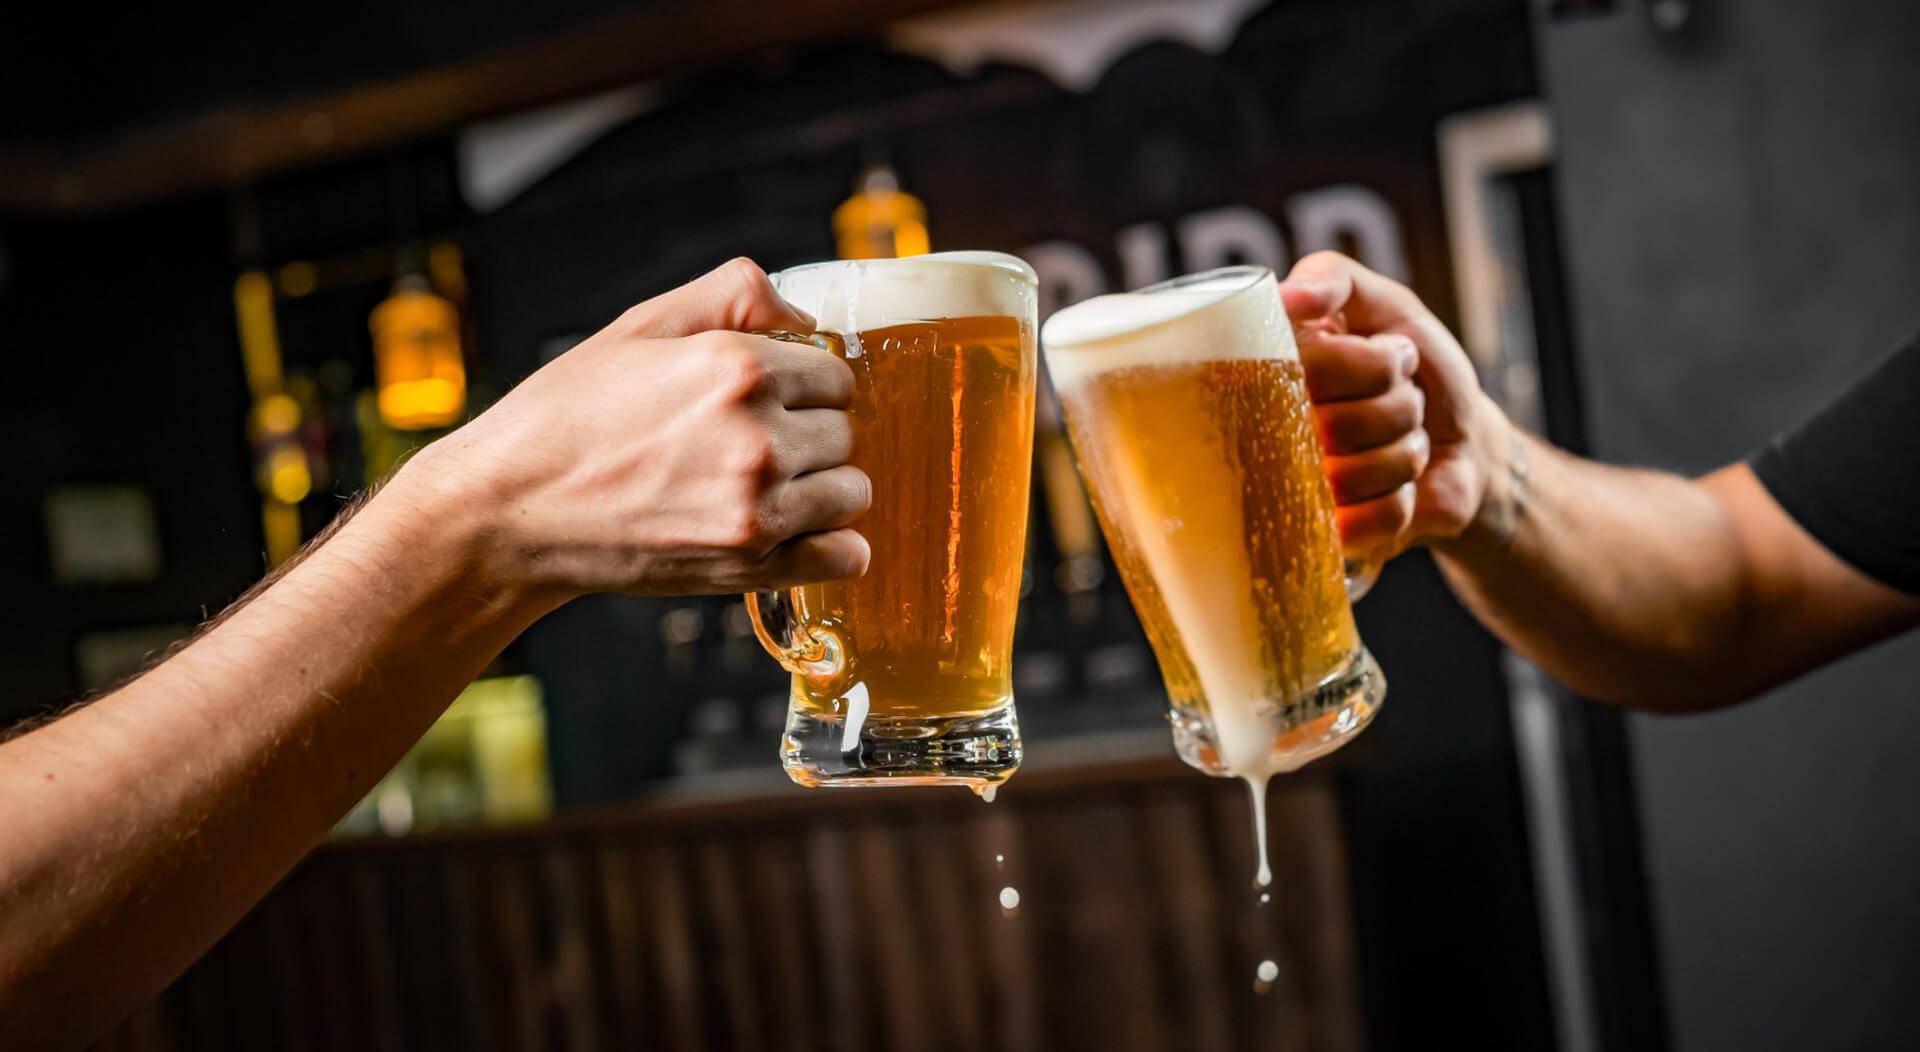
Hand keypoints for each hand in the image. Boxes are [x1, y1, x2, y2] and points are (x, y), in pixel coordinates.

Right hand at [404, 257, 872, 598]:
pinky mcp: (750, 566)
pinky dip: (833, 546)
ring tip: (764, 488)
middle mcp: (758, 437)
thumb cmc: (568, 417)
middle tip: (752, 445)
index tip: (770, 401)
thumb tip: (807, 317)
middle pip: (846, 431)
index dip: (804, 385)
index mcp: (739, 368)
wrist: (510, 512)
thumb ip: (735, 294)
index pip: (835, 374)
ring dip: (821, 489)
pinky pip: (847, 555)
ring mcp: (757, 508)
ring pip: (853, 491)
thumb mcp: (643, 324)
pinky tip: (793, 533)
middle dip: (810, 434)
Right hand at [1277, 251, 1511, 560]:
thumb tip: (1286, 296)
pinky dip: (1402, 499)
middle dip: (1395, 407)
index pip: (1309, 368)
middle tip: (1402, 399)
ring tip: (1401, 441)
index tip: (1392, 357)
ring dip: (1402, 453)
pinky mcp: (1332, 537)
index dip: (1366, 365)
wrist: (1466, 444)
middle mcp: (1271, 432)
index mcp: (1273, 374)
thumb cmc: (1420, 370)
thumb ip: (1335, 279)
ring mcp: (1296, 491)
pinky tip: (1398, 487)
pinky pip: (1372, 520)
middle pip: (1336, 426)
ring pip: (1354, 477)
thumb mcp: (1387, 306)